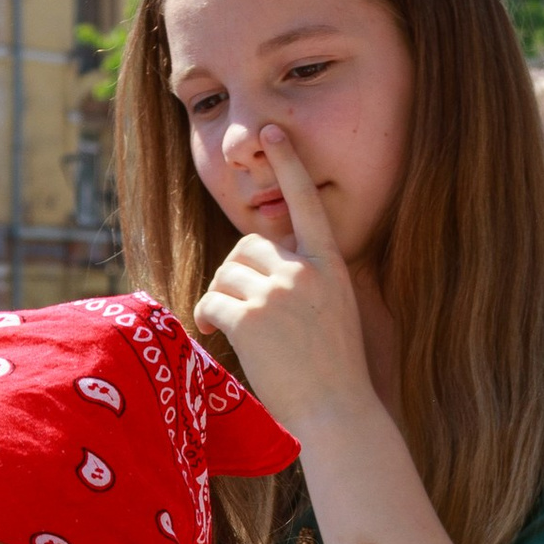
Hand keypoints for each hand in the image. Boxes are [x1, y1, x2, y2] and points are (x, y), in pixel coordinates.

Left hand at [189, 132, 377, 448]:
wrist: (336, 412)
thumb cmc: (334, 372)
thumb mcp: (334, 310)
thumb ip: (308, 279)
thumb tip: (263, 261)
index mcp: (330, 265)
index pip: (307, 202)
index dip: (287, 163)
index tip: (271, 130)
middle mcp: (305, 271)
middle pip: (248, 245)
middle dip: (236, 270)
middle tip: (236, 303)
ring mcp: (279, 293)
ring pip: (227, 270)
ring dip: (220, 293)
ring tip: (227, 321)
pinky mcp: (253, 318)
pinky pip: (214, 299)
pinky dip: (208, 314)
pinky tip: (215, 332)